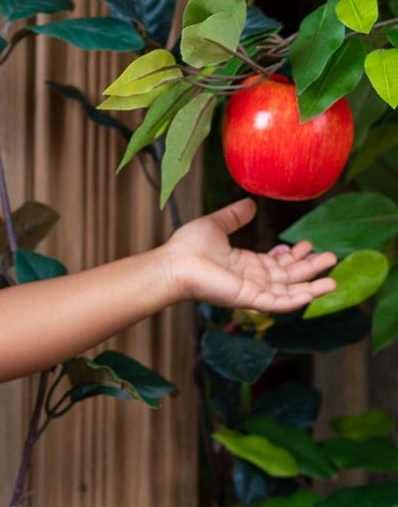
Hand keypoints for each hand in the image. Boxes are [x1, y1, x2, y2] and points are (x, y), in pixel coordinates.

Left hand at [163, 196, 338, 312]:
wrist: (172, 264)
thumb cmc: (187, 247)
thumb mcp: (217, 223)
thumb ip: (235, 215)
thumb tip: (250, 204)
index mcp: (244, 264)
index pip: (276, 263)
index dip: (294, 256)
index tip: (308, 244)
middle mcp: (250, 279)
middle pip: (288, 277)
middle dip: (310, 269)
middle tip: (331, 258)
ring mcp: (250, 290)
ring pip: (287, 291)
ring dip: (311, 287)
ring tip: (333, 281)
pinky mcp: (247, 299)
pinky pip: (275, 302)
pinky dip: (294, 300)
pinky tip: (312, 294)